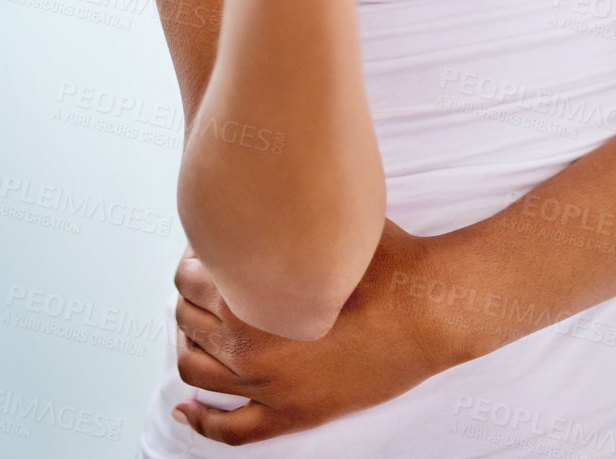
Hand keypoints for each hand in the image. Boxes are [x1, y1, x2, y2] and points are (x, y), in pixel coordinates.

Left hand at [167, 221, 452, 442]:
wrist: (429, 312)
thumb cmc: (387, 264)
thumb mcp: (331, 222)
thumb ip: (292, 213)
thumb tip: (273, 184)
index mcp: (253, 295)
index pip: (190, 277)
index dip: (193, 261)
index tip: (206, 252)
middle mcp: (249, 346)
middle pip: (186, 321)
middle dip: (188, 300)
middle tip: (205, 286)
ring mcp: (268, 386)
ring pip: (196, 372)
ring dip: (189, 347)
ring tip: (199, 330)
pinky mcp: (293, 414)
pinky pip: (230, 431)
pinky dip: (200, 421)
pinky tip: (187, 410)